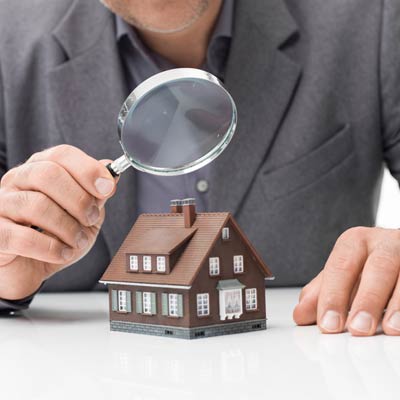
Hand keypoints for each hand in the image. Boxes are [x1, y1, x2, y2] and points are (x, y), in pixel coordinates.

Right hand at [0, 145, 116, 299]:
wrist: (29, 270)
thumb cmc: (54, 237)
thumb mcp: (83, 215)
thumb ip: (96, 194)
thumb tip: (110, 171)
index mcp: (39, 170)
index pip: (62, 154)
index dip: (88, 170)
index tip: (107, 188)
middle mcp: (16, 181)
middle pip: (48, 174)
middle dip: (79, 200)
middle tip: (91, 218)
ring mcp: (0, 205)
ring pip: (37, 205)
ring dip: (68, 227)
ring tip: (77, 240)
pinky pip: (23, 237)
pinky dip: (51, 248)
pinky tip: (62, 253)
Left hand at [293, 227, 399, 335]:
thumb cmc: (369, 264)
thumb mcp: (344, 274)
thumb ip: (323, 292)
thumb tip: (300, 314)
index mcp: (355, 241)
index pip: (340, 266)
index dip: (333, 296)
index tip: (328, 324)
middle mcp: (384, 242)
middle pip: (378, 267)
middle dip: (367, 299)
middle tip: (357, 329)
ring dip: (398, 304)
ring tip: (389, 329)